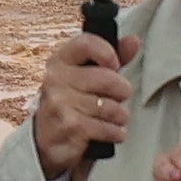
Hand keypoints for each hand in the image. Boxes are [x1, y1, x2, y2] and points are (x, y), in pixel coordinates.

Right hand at [28, 29, 130, 179]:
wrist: (46, 139)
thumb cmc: (71, 103)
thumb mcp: (88, 76)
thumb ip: (111, 57)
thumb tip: (133, 41)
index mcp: (60, 60)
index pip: (86, 43)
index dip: (108, 53)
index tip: (116, 65)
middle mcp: (55, 79)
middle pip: (107, 78)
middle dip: (122, 91)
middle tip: (119, 97)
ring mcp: (60, 103)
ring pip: (111, 107)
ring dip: (120, 115)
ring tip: (113, 117)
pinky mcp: (69, 126)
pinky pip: (108, 128)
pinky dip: (116, 132)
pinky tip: (110, 131)